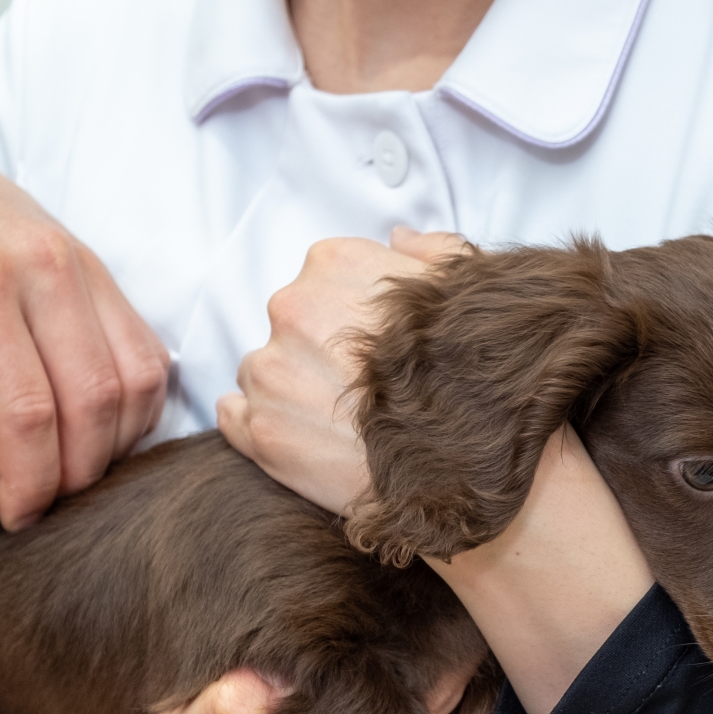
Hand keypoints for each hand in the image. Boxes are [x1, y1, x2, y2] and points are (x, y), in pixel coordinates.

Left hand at [0, 64, 170, 529]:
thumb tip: (16, 480)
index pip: (28, 415)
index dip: (33, 484)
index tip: (20, 517)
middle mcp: (41, 272)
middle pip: (94, 403)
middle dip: (77, 472)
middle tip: (49, 502)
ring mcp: (83, 267)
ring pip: (136, 382)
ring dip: (115, 442)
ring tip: (74, 467)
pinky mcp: (105, 272)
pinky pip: (147, 354)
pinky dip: (134, 405)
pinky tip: (99, 427)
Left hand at [218, 228, 648, 713]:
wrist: (472, 474)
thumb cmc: (476, 382)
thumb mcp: (470, 294)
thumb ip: (430, 254)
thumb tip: (399, 239)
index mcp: (335, 265)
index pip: (324, 276)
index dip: (354, 313)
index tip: (380, 345)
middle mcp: (293, 309)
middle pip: (291, 322)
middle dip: (321, 351)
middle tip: (368, 388)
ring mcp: (272, 372)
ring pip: (265, 370)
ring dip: (296, 392)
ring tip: (348, 423)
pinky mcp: (261, 432)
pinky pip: (236, 416)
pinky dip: (267, 427)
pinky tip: (314, 441)